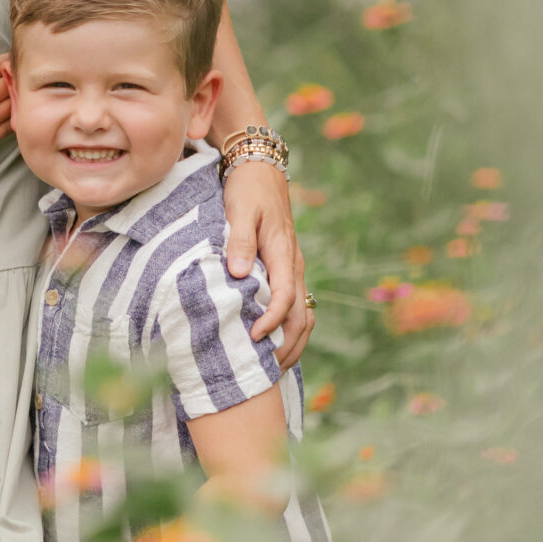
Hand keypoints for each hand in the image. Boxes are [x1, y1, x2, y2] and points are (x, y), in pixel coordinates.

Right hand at [0, 45, 11, 174]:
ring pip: (13, 103)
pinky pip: (9, 126)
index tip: (7, 57)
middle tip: (11, 73)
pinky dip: (11, 117)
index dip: (3, 58)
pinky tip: (6, 112)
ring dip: (14, 96)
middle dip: (10, 76)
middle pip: (9, 83)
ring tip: (10, 91)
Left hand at [221, 159, 311, 367]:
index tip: (254, 339)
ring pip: (304, 315)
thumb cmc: (247, 190)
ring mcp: (293, 268)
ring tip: (272, 369)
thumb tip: (238, 274)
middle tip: (265, 372)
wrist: (260, 169)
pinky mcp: (287, 269)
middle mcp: (294, 264)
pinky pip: (298, 306)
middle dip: (287, 346)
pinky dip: (292, 330)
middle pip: (301, 316)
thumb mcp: (239, 210)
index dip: (272, 322)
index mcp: (283, 253)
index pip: (286, 298)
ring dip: (293, 343)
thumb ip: (239, 240)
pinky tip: (275, 344)